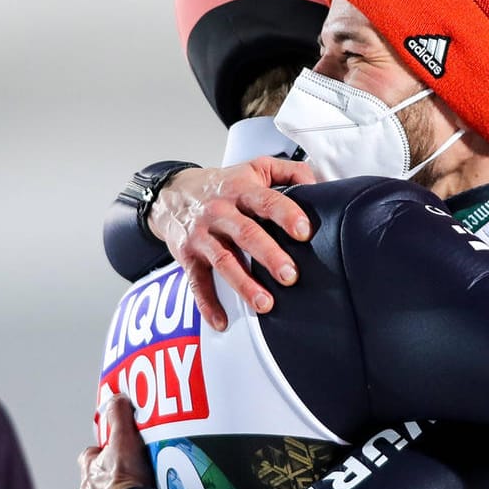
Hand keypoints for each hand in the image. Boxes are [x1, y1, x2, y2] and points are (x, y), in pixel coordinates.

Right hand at [148, 158, 316, 329]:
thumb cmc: (222, 186)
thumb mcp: (255, 168)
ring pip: (223, 260)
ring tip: (265, 303)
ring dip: (244, 284)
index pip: (266, 201)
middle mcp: (220, 212)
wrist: (171, 194)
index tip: (304, 232)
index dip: (286, 214)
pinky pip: (197, 282)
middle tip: (290, 276)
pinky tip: (222, 321)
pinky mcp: (188, 256)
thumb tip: (318, 186)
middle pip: (246, 233)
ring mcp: (202, 235)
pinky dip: (207, 303)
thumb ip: (289, 172)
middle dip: (269, 255)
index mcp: (241, 191)